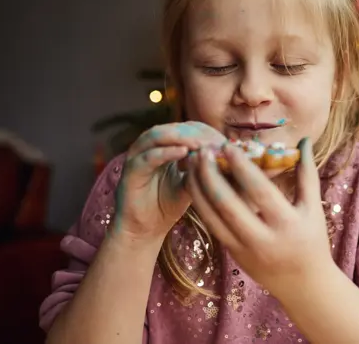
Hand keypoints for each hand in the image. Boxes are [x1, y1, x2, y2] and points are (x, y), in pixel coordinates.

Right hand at [113, 121, 226, 241]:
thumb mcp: (191, 185)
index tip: (225, 142)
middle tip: (216, 143)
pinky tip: (184, 153)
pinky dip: (166, 152)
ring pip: (158, 135)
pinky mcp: (130, 171)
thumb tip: (227, 158)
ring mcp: (138, 156)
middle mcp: (149, 146)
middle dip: (197, 133)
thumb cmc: (167, 205)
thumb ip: (203, 170)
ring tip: (202, 145)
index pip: (187, 129)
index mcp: (165, 146)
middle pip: (174, 128)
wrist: (143, 230)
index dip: (207, 132)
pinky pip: (148, 156)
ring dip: (182, 137)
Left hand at [185, 138, 333, 295]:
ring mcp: (244, 249)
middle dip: (211, 175)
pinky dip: (200, 203)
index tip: (227, 145)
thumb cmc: (312, 240)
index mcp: (287, 224)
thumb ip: (307, 173)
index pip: (260, 192)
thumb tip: (305, 139)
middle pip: (228, 205)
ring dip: (198, 187)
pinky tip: (194, 183)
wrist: (303, 284)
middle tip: (202, 150)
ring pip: (212, 216)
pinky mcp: (232, 253)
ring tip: (191, 162)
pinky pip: (210, 226)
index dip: (242, 167)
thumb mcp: (313, 208)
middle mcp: (263, 239)